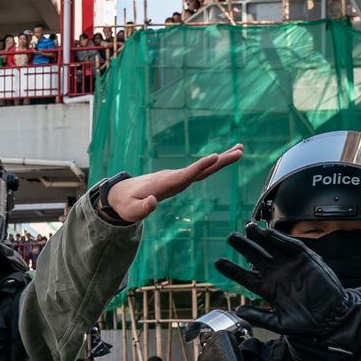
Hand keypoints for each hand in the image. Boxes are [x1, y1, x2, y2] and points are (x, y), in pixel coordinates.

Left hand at [103, 144, 243, 222]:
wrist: (121, 193)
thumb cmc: (125, 203)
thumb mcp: (130, 210)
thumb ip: (141, 209)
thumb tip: (153, 203)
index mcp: (165, 183)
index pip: (186, 174)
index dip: (200, 166)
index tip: (215, 157)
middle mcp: (174, 177)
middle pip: (200, 169)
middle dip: (220, 160)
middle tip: (240, 151)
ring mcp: (177, 177)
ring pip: (202, 168)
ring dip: (221, 160)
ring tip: (240, 150)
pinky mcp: (179, 179)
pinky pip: (199, 171)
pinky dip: (212, 165)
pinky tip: (223, 159)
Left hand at [215, 222, 360, 347]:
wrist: (330, 318)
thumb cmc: (305, 322)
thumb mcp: (279, 323)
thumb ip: (259, 316)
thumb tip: (239, 311)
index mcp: (266, 288)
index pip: (246, 276)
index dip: (232, 269)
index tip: (218, 263)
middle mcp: (275, 274)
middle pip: (255, 257)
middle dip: (243, 247)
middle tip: (231, 237)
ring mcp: (289, 265)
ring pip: (271, 248)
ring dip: (260, 237)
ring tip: (248, 228)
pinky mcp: (305, 260)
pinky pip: (290, 246)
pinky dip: (280, 239)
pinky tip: (269, 233)